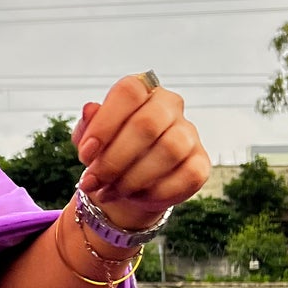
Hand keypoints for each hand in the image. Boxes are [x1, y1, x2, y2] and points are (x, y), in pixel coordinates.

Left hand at [71, 76, 209, 231]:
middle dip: (114, 159)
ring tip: (110, 192)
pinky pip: (187, 176)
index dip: (104, 124)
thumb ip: (88, 125)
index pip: (129, 92)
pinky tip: (136, 197)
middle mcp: (170, 105)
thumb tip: (90, 109)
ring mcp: (190, 133)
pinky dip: (156, 192)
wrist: (129, 183)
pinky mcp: (201, 163)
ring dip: (133, 178)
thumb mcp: (89, 138)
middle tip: (94, 181)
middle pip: (147, 124)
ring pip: (169, 150)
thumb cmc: (108, 151)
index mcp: (142, 90)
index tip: (86, 154)